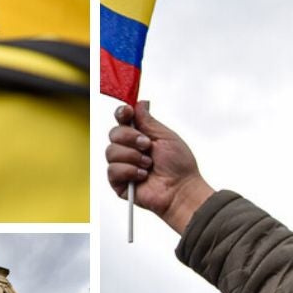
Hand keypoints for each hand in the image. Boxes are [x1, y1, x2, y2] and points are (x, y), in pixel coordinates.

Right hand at [106, 102, 215, 233]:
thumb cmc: (179, 165)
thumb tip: (140, 102)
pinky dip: (129, 171)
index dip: (121, 113)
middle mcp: (129, 149)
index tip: (127, 112)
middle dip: (130, 138)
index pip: (122, 119)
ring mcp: (123, 165)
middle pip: (113, 133)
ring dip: (132, 156)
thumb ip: (148, 120)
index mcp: (140, 136)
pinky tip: (143, 176)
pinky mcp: (119, 182)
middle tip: (147, 145)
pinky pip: (112, 170)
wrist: (181, 190)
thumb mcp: (165, 136)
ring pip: (111, 151)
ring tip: (148, 164)